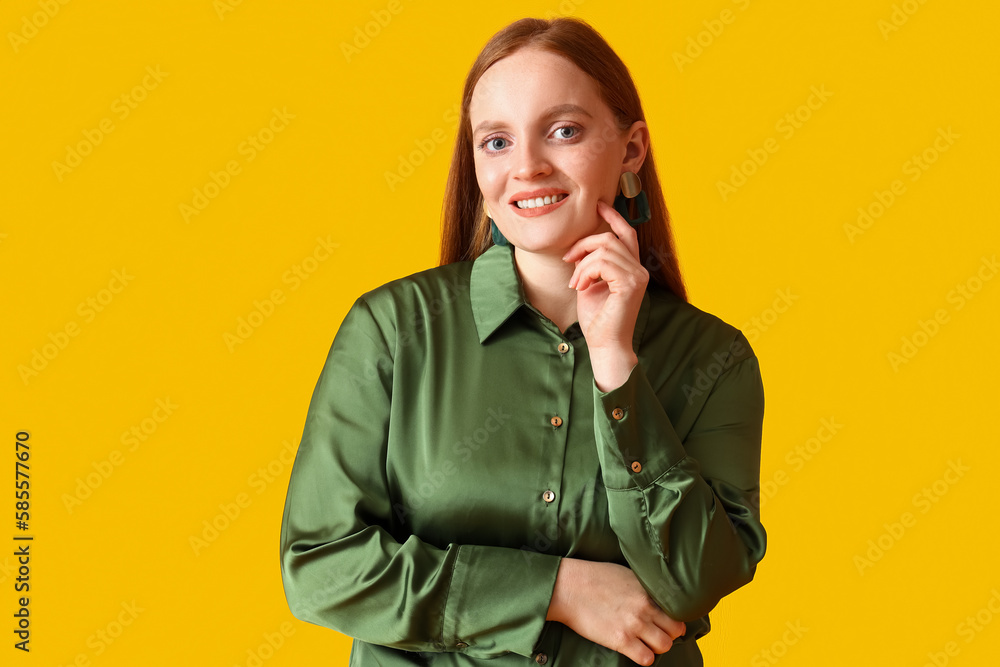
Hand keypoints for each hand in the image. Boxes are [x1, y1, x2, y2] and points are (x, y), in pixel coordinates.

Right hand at [546, 558, 685, 665]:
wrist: (568, 587)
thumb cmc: (592, 577)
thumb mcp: (625, 573)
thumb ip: (642, 587)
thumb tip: (653, 596)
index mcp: (646, 589)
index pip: (676, 609)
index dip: (672, 618)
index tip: (665, 621)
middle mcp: (645, 606)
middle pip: (675, 630)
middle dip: (668, 634)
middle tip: (656, 634)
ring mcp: (634, 624)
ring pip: (664, 645)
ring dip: (657, 647)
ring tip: (645, 643)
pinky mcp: (620, 640)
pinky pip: (646, 658)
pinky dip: (644, 657)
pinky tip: (635, 651)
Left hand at [562, 199, 648, 389]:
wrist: (605, 344)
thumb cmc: (597, 318)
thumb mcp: (590, 284)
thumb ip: (591, 264)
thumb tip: (579, 247)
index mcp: (631, 268)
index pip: (626, 233)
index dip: (613, 216)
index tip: (598, 205)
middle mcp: (639, 269)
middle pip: (610, 237)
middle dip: (584, 244)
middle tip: (568, 260)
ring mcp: (638, 276)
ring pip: (605, 249)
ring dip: (582, 264)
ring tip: (575, 282)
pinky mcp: (631, 284)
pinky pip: (603, 263)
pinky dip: (586, 272)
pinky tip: (581, 287)